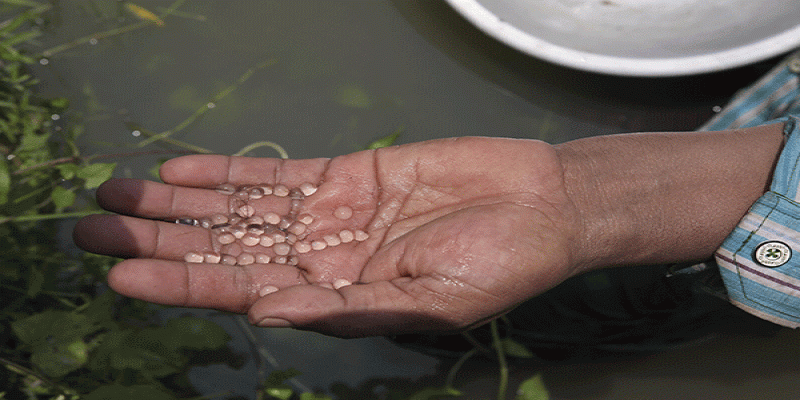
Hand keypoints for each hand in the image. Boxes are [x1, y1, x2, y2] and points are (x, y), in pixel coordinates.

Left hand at [73, 137, 584, 336]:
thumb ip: (348, 308)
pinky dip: (228, 171)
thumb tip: (268, 311)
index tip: (123, 275)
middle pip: (225, 248)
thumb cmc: (499, 266)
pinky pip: (276, 172)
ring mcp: (331, 213)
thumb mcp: (428, 303)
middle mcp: (322, 258)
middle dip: (158, 240)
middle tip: (88, 232)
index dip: (182, 283)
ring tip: (115, 195)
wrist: (542, 205)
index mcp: (336, 300)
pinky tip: (178, 169)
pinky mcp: (348, 173)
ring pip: (239, 208)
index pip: (242, 292)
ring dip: (178, 203)